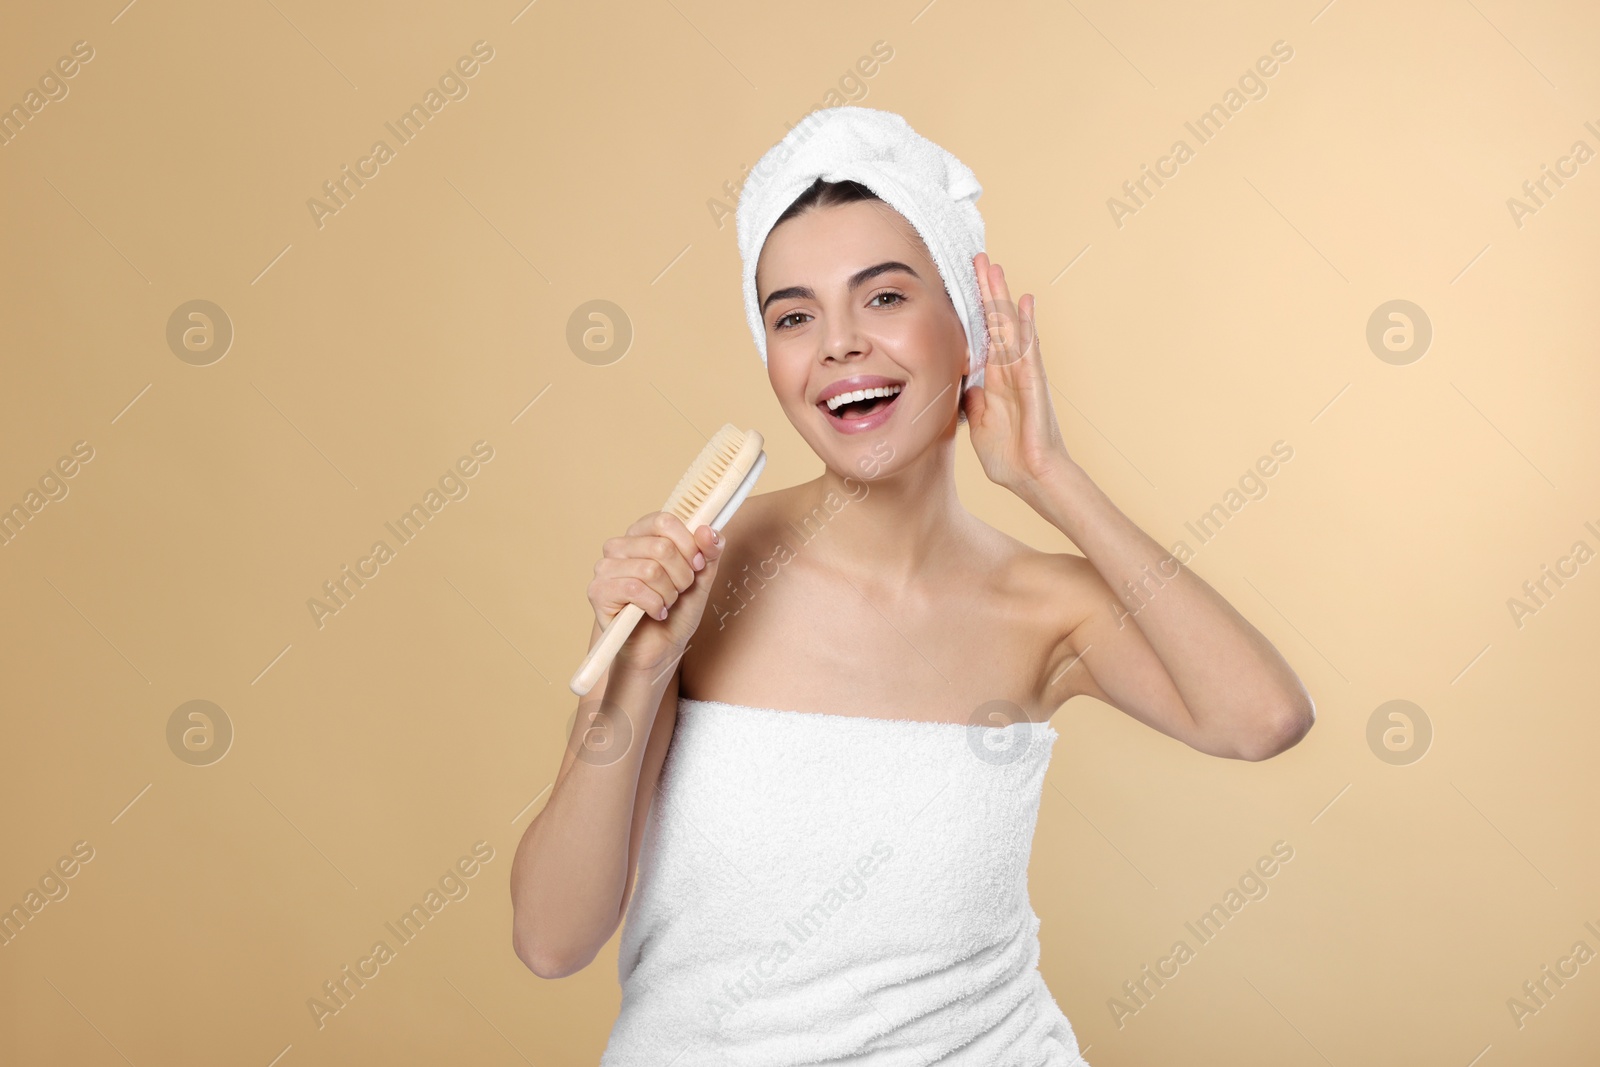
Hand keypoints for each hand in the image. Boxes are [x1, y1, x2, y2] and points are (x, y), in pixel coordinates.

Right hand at [588, 511, 725, 674]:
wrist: (661, 648)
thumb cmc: (677, 611)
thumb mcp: (702, 578)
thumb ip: (710, 551)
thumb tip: (708, 530)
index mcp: (641, 534)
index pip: (664, 520)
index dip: (688, 543)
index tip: (698, 565)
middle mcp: (619, 546)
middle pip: (662, 546)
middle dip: (682, 575)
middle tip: (680, 591)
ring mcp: (605, 568)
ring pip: (650, 570)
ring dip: (669, 594)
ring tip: (666, 603)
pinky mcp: (598, 591)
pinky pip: (635, 589)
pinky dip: (654, 606)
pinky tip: (655, 613)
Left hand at [964, 252, 1072, 496]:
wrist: (1033, 479)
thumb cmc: (1010, 458)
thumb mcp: (979, 425)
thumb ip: (974, 402)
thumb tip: (965, 384)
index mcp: (996, 380)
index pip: (983, 336)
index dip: (974, 310)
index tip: (964, 283)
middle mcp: (1011, 371)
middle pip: (997, 322)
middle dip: (987, 291)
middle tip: (978, 258)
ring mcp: (1024, 375)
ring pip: (1011, 328)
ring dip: (1002, 298)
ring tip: (996, 268)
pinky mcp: (1033, 385)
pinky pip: (1028, 349)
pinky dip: (1026, 325)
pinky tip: (1024, 303)